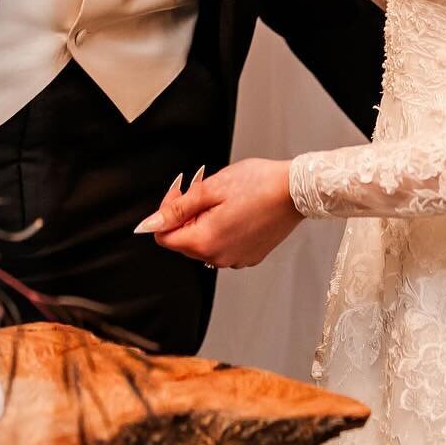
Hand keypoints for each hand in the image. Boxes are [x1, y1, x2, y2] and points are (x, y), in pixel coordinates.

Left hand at [135, 159, 301, 269]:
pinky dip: (223, 228)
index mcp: (205, 241)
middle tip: (203, 188)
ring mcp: (236, 260)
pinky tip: (237, 209)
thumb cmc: (258, 184)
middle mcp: (219, 258)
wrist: (295, 190)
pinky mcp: (250, 256)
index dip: (166, 211)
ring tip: (223, 197)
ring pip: (204, 242)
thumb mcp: (211, 188)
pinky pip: (224, 245)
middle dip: (186, 214)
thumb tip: (150, 224)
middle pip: (184, 241)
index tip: (181, 191)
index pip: (164, 236)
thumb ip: (177, 208)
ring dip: (204, 220)